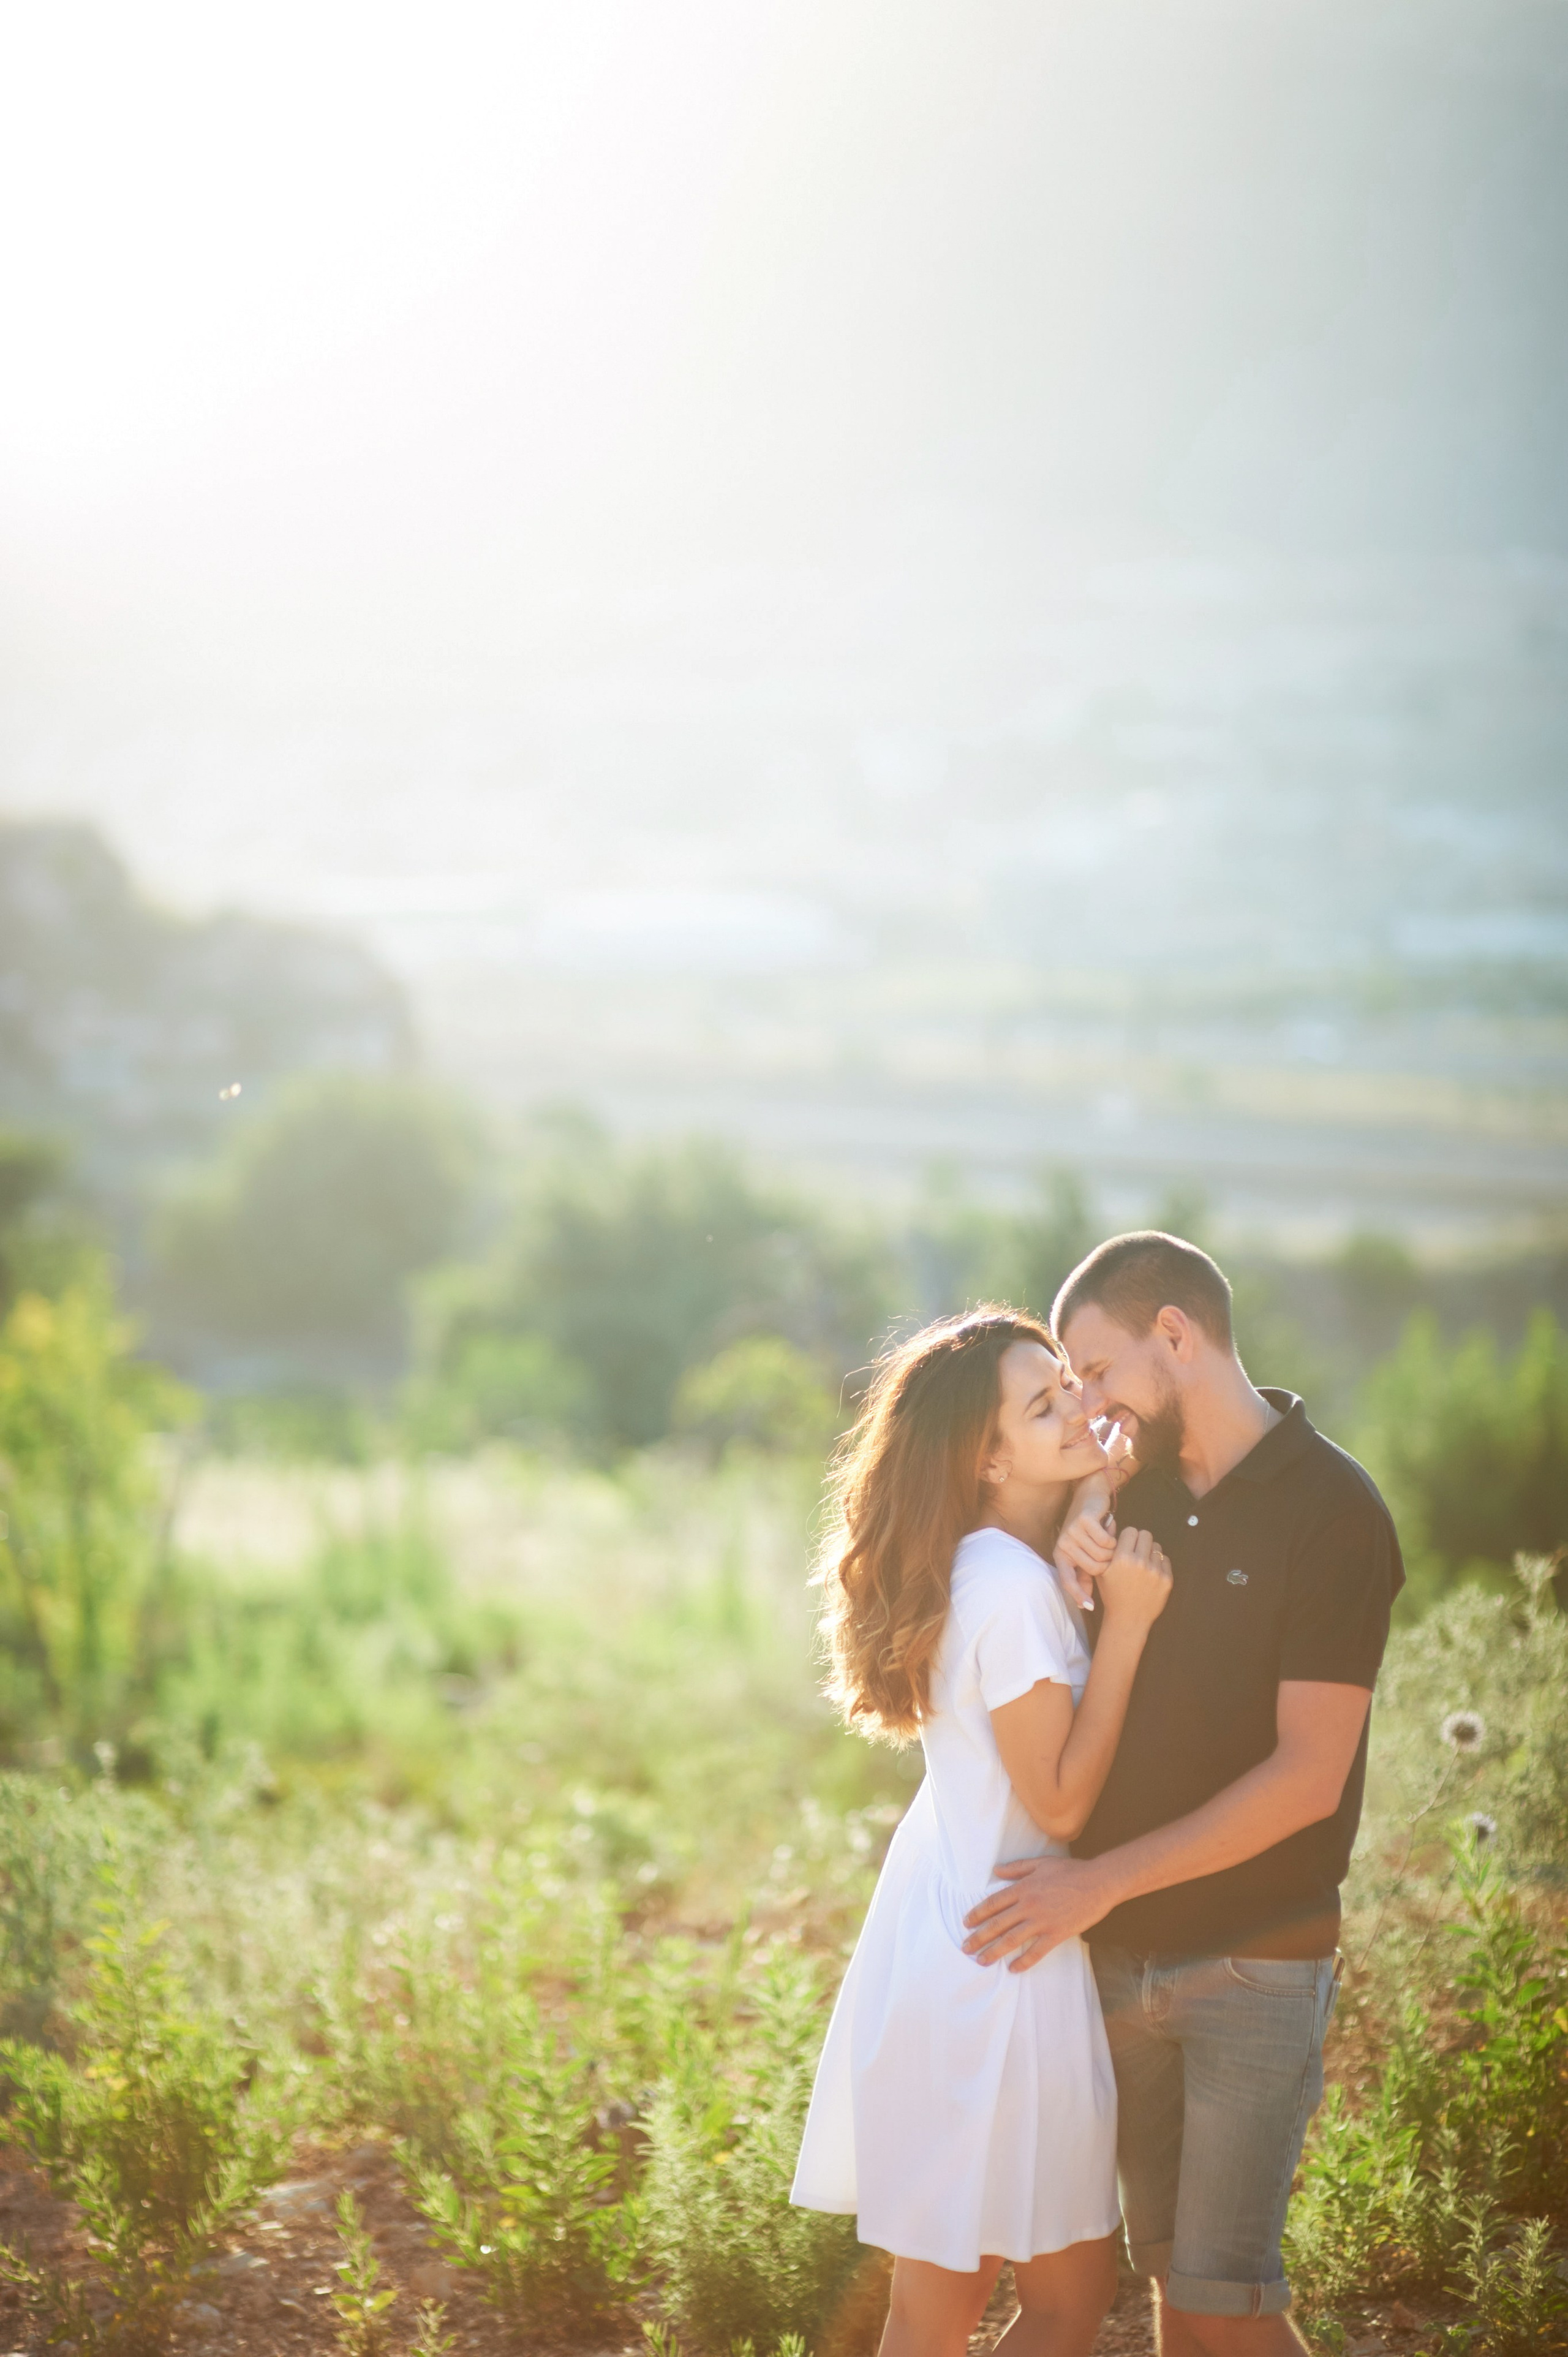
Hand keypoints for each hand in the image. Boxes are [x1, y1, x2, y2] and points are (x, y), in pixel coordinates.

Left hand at [962, 1855, 1113, 1970]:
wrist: (1098, 1882)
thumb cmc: (1070, 1870)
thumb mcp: (1041, 1863)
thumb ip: (1017, 1868)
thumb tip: (995, 1871)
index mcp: (1024, 1887)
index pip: (993, 1903)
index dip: (977, 1914)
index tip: (966, 1923)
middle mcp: (1029, 1905)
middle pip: (998, 1924)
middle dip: (979, 1937)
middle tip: (965, 1948)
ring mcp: (1042, 1921)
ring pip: (1012, 1940)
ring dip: (994, 1952)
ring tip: (981, 1961)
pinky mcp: (1057, 1933)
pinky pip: (1037, 1951)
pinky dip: (1024, 1962)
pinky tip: (1013, 1969)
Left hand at [1055, 1485, 1115, 1609]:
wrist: (1090, 1496)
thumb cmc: (1089, 1529)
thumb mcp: (1084, 1552)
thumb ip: (1085, 1575)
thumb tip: (1085, 1605)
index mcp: (1061, 1555)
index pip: (1067, 1581)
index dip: (1078, 1594)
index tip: (1090, 1607)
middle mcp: (1063, 1544)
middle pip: (1094, 1569)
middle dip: (1107, 1564)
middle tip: (1111, 1553)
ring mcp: (1072, 1532)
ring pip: (1102, 1556)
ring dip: (1112, 1550)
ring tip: (1109, 1540)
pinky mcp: (1084, 1521)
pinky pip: (1106, 1541)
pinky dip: (1113, 1538)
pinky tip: (1111, 1530)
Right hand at [1097, 1526, 1171, 1629]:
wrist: (1128, 1619)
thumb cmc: (1112, 1594)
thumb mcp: (1101, 1571)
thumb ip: (1107, 1550)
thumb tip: (1112, 1526)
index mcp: (1122, 1558)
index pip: (1130, 1531)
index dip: (1128, 1538)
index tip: (1126, 1546)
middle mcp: (1140, 1562)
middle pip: (1145, 1534)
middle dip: (1140, 1541)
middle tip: (1136, 1552)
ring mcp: (1155, 1571)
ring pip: (1156, 1547)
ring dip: (1150, 1552)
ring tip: (1143, 1565)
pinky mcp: (1167, 1580)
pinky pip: (1165, 1560)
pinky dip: (1159, 1564)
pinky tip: (1150, 1574)